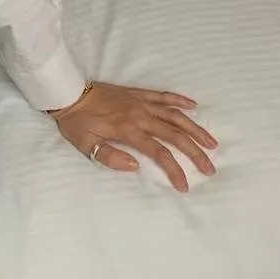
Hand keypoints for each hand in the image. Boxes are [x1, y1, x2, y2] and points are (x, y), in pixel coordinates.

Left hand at [49, 82, 217, 193]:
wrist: (67, 93)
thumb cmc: (76, 122)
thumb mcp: (85, 145)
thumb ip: (109, 157)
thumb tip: (135, 166)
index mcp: (128, 131)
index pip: (159, 153)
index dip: (174, 170)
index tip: (184, 185)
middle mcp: (140, 116)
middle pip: (175, 135)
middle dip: (195, 152)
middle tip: (210, 167)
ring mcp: (141, 102)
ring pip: (175, 115)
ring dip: (195, 128)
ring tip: (212, 141)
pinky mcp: (138, 93)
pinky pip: (163, 95)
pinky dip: (179, 99)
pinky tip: (193, 106)